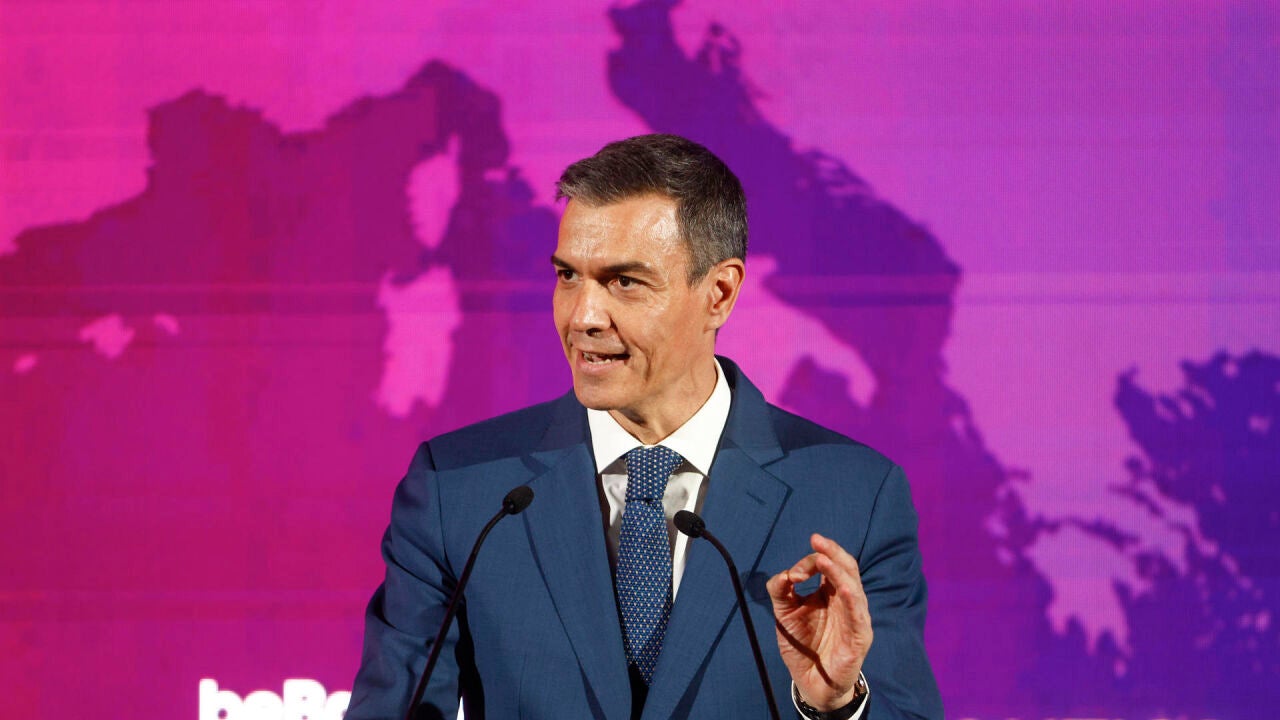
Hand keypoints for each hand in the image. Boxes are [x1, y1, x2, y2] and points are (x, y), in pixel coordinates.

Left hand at [766, 533, 871, 711]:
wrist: (810, 681)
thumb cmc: (801, 645)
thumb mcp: (784, 613)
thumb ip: (781, 591)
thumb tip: (786, 574)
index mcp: (830, 592)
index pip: (827, 565)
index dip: (810, 562)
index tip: (793, 574)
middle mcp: (846, 600)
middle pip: (846, 567)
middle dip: (832, 552)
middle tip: (816, 540)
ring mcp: (856, 617)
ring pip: (853, 586)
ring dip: (838, 571)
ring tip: (823, 560)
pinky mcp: (860, 636)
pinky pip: (858, 614)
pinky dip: (852, 598)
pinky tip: (843, 587)